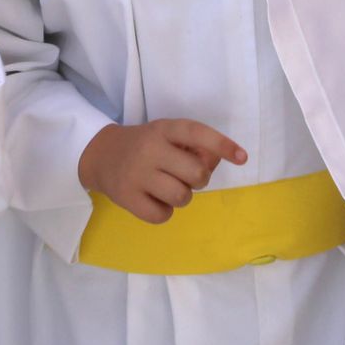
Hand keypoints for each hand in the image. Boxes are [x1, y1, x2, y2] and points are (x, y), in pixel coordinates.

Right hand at [78, 118, 247, 223]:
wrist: (101, 155)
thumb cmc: (147, 146)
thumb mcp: (168, 136)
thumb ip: (195, 147)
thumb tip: (216, 162)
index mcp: (164, 129)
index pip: (197, 133)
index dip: (222, 145)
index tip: (242, 158)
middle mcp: (150, 149)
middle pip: (196, 173)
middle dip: (199, 179)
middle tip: (184, 175)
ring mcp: (136, 174)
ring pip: (182, 197)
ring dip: (182, 196)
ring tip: (166, 187)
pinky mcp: (126, 198)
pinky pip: (162, 216)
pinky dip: (164, 212)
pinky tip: (153, 199)